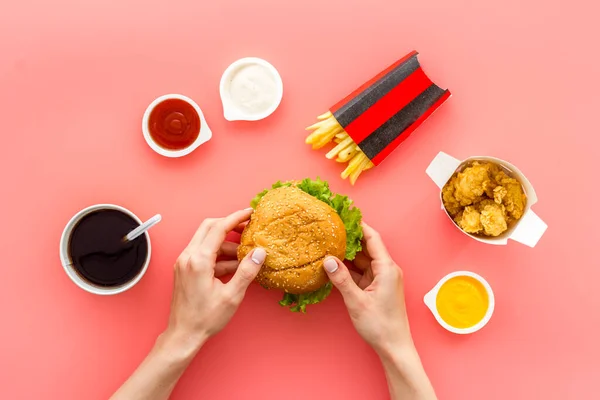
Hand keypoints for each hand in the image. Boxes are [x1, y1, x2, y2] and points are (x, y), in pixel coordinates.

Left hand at [164, 209, 265, 351]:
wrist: (183, 334)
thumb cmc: (205, 318)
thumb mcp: (232, 295)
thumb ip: (247, 271)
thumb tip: (259, 252)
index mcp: (198, 260)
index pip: (218, 228)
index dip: (236, 218)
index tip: (249, 213)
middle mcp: (188, 257)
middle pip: (209, 227)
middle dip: (229, 224)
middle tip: (247, 227)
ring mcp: (184, 262)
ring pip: (206, 240)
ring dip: (225, 243)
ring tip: (245, 255)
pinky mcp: (185, 269)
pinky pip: (202, 253)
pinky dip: (218, 254)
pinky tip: (233, 266)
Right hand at [323, 222, 411, 354]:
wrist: (394, 347)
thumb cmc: (380, 326)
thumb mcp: (356, 301)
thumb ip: (341, 279)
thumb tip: (327, 260)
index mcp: (387, 268)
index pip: (372, 238)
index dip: (358, 225)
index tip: (343, 215)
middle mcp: (387, 270)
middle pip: (366, 247)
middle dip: (349, 238)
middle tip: (330, 229)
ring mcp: (382, 279)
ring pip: (362, 260)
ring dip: (347, 254)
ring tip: (328, 244)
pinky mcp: (377, 287)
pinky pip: (361, 272)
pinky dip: (349, 268)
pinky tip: (334, 265)